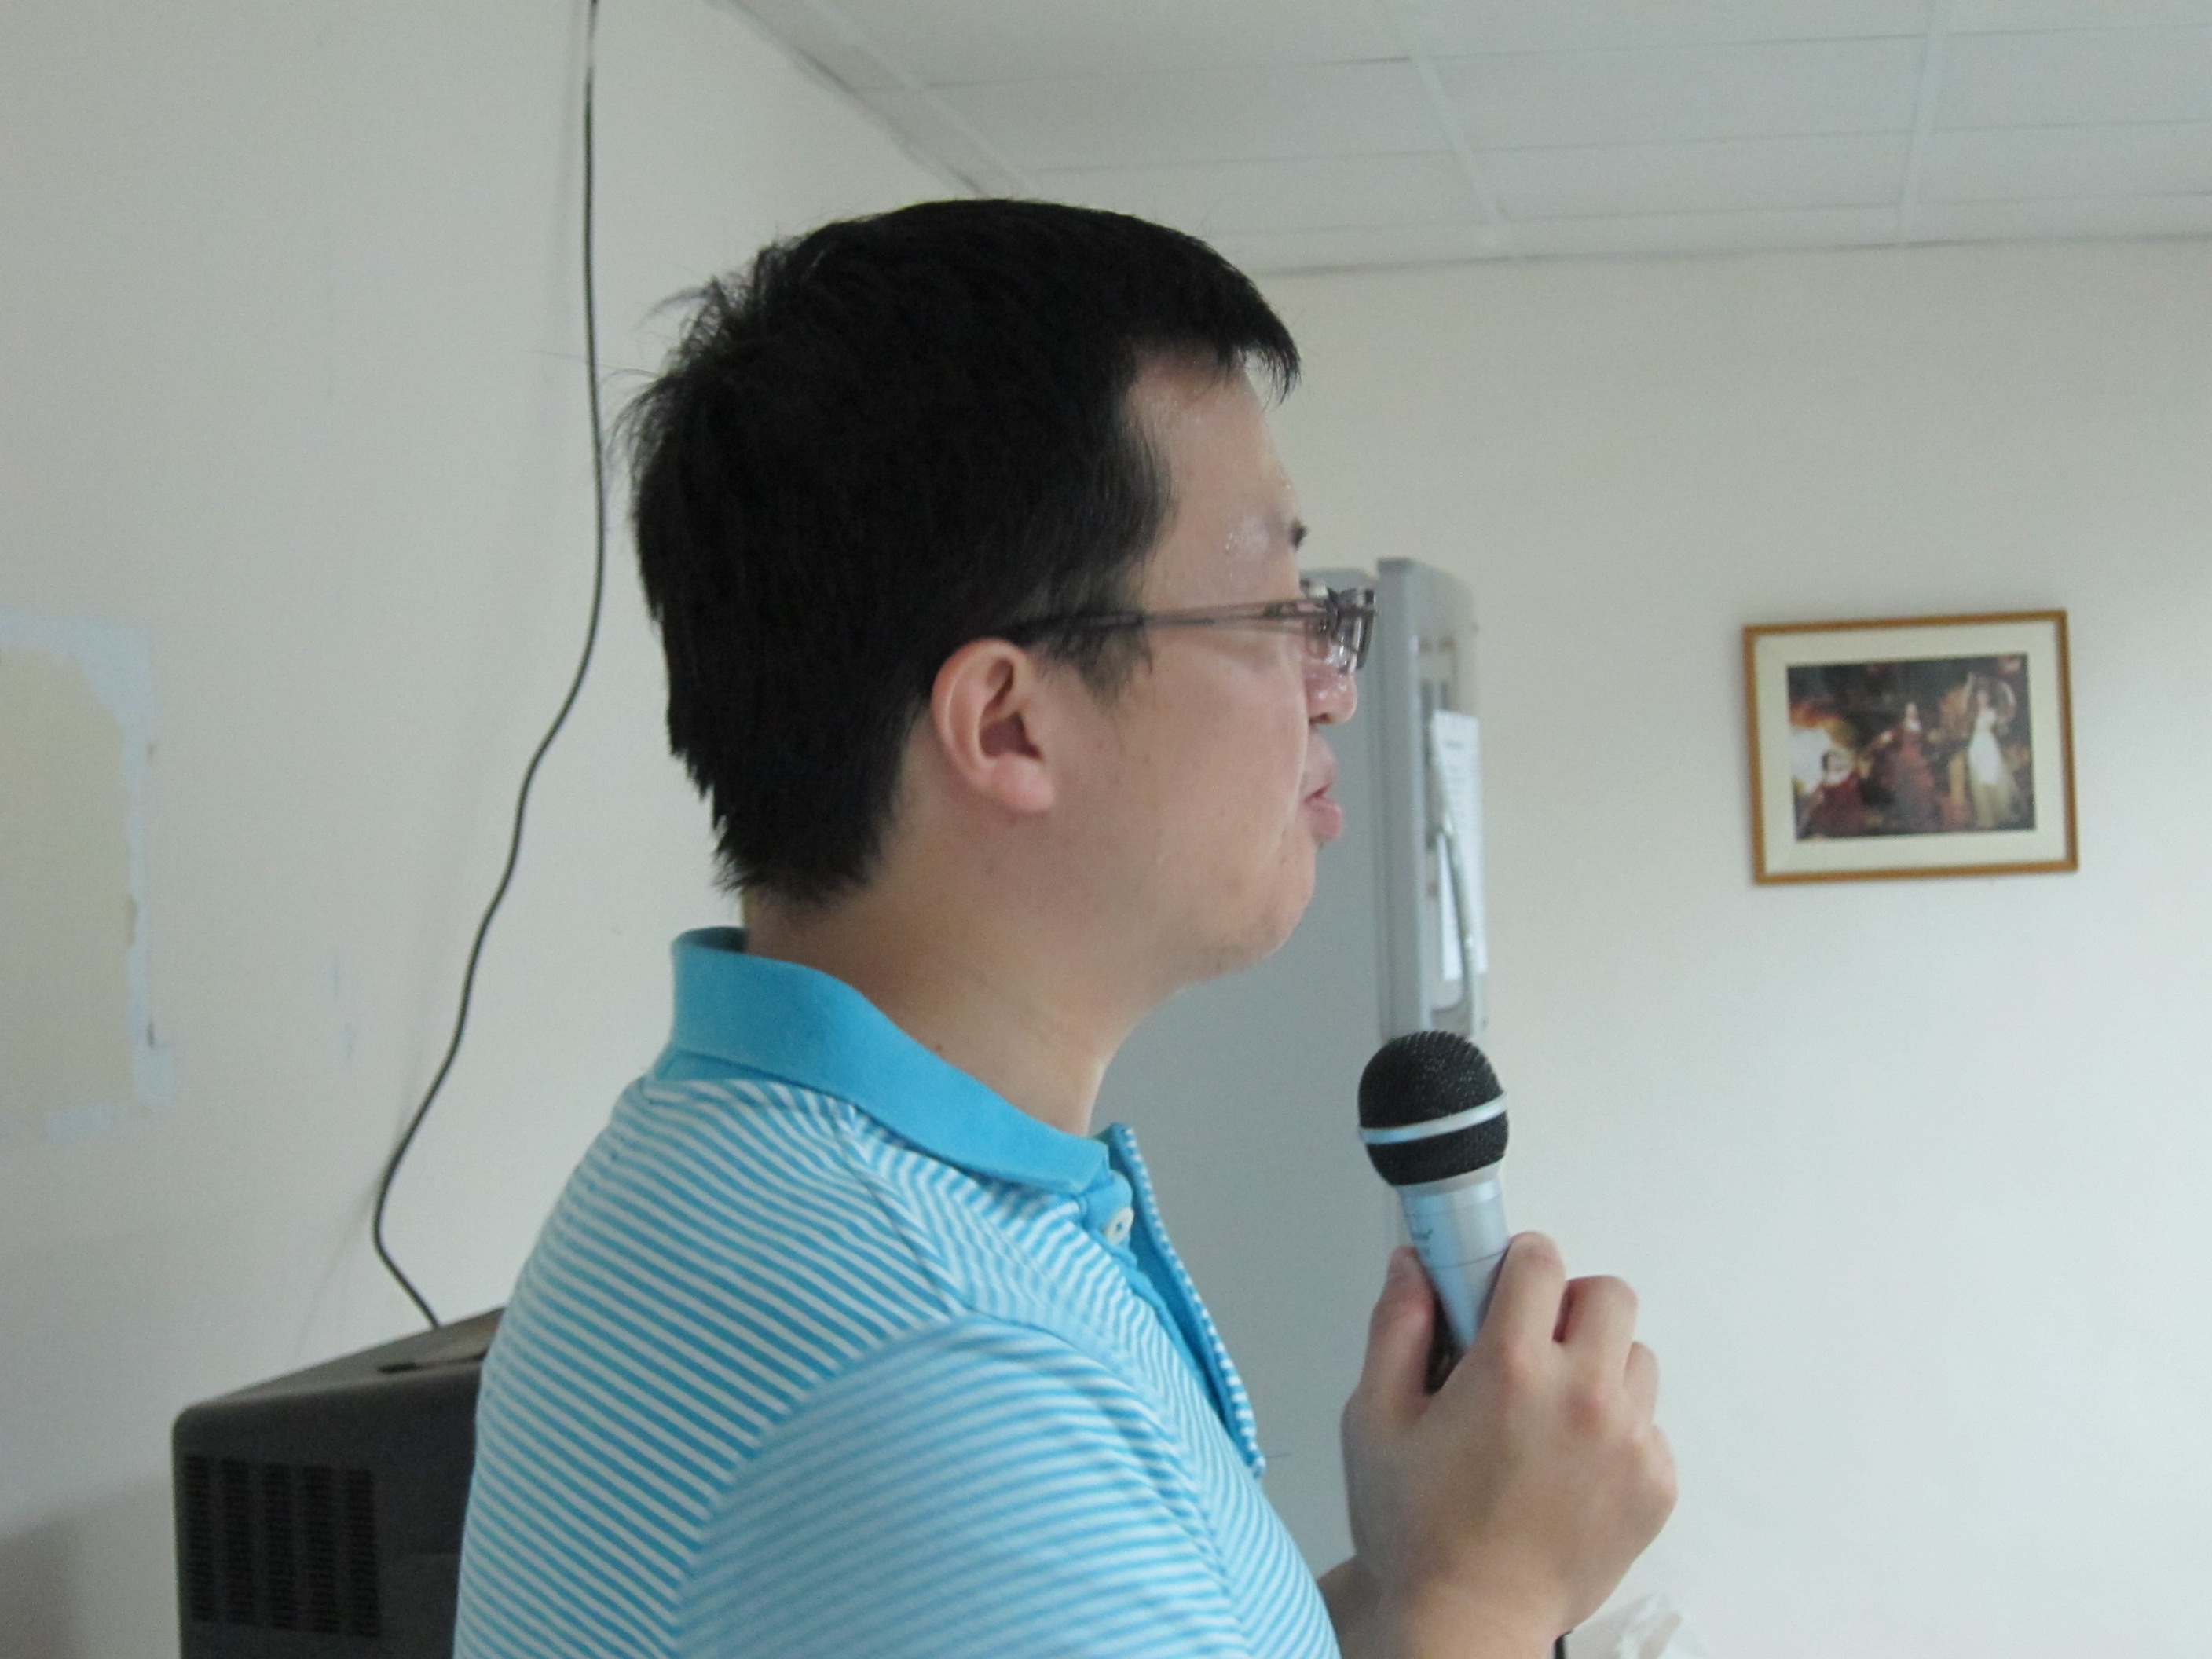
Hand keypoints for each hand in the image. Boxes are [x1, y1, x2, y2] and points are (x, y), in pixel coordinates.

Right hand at [1324, 1236, 1676, 1658]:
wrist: (1468, 1623)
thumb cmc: (1417, 1531)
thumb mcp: (1375, 1418)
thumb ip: (1397, 1327)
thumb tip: (1414, 1266)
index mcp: (1511, 1368)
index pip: (1540, 1260)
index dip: (1514, 1263)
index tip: (1498, 1287)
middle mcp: (1582, 1396)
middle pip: (1609, 1295)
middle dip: (1567, 1306)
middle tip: (1531, 1345)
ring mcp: (1629, 1442)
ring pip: (1635, 1358)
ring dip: (1597, 1367)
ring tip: (1549, 1414)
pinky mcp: (1656, 1485)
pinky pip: (1651, 1425)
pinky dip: (1616, 1431)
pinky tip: (1568, 1466)